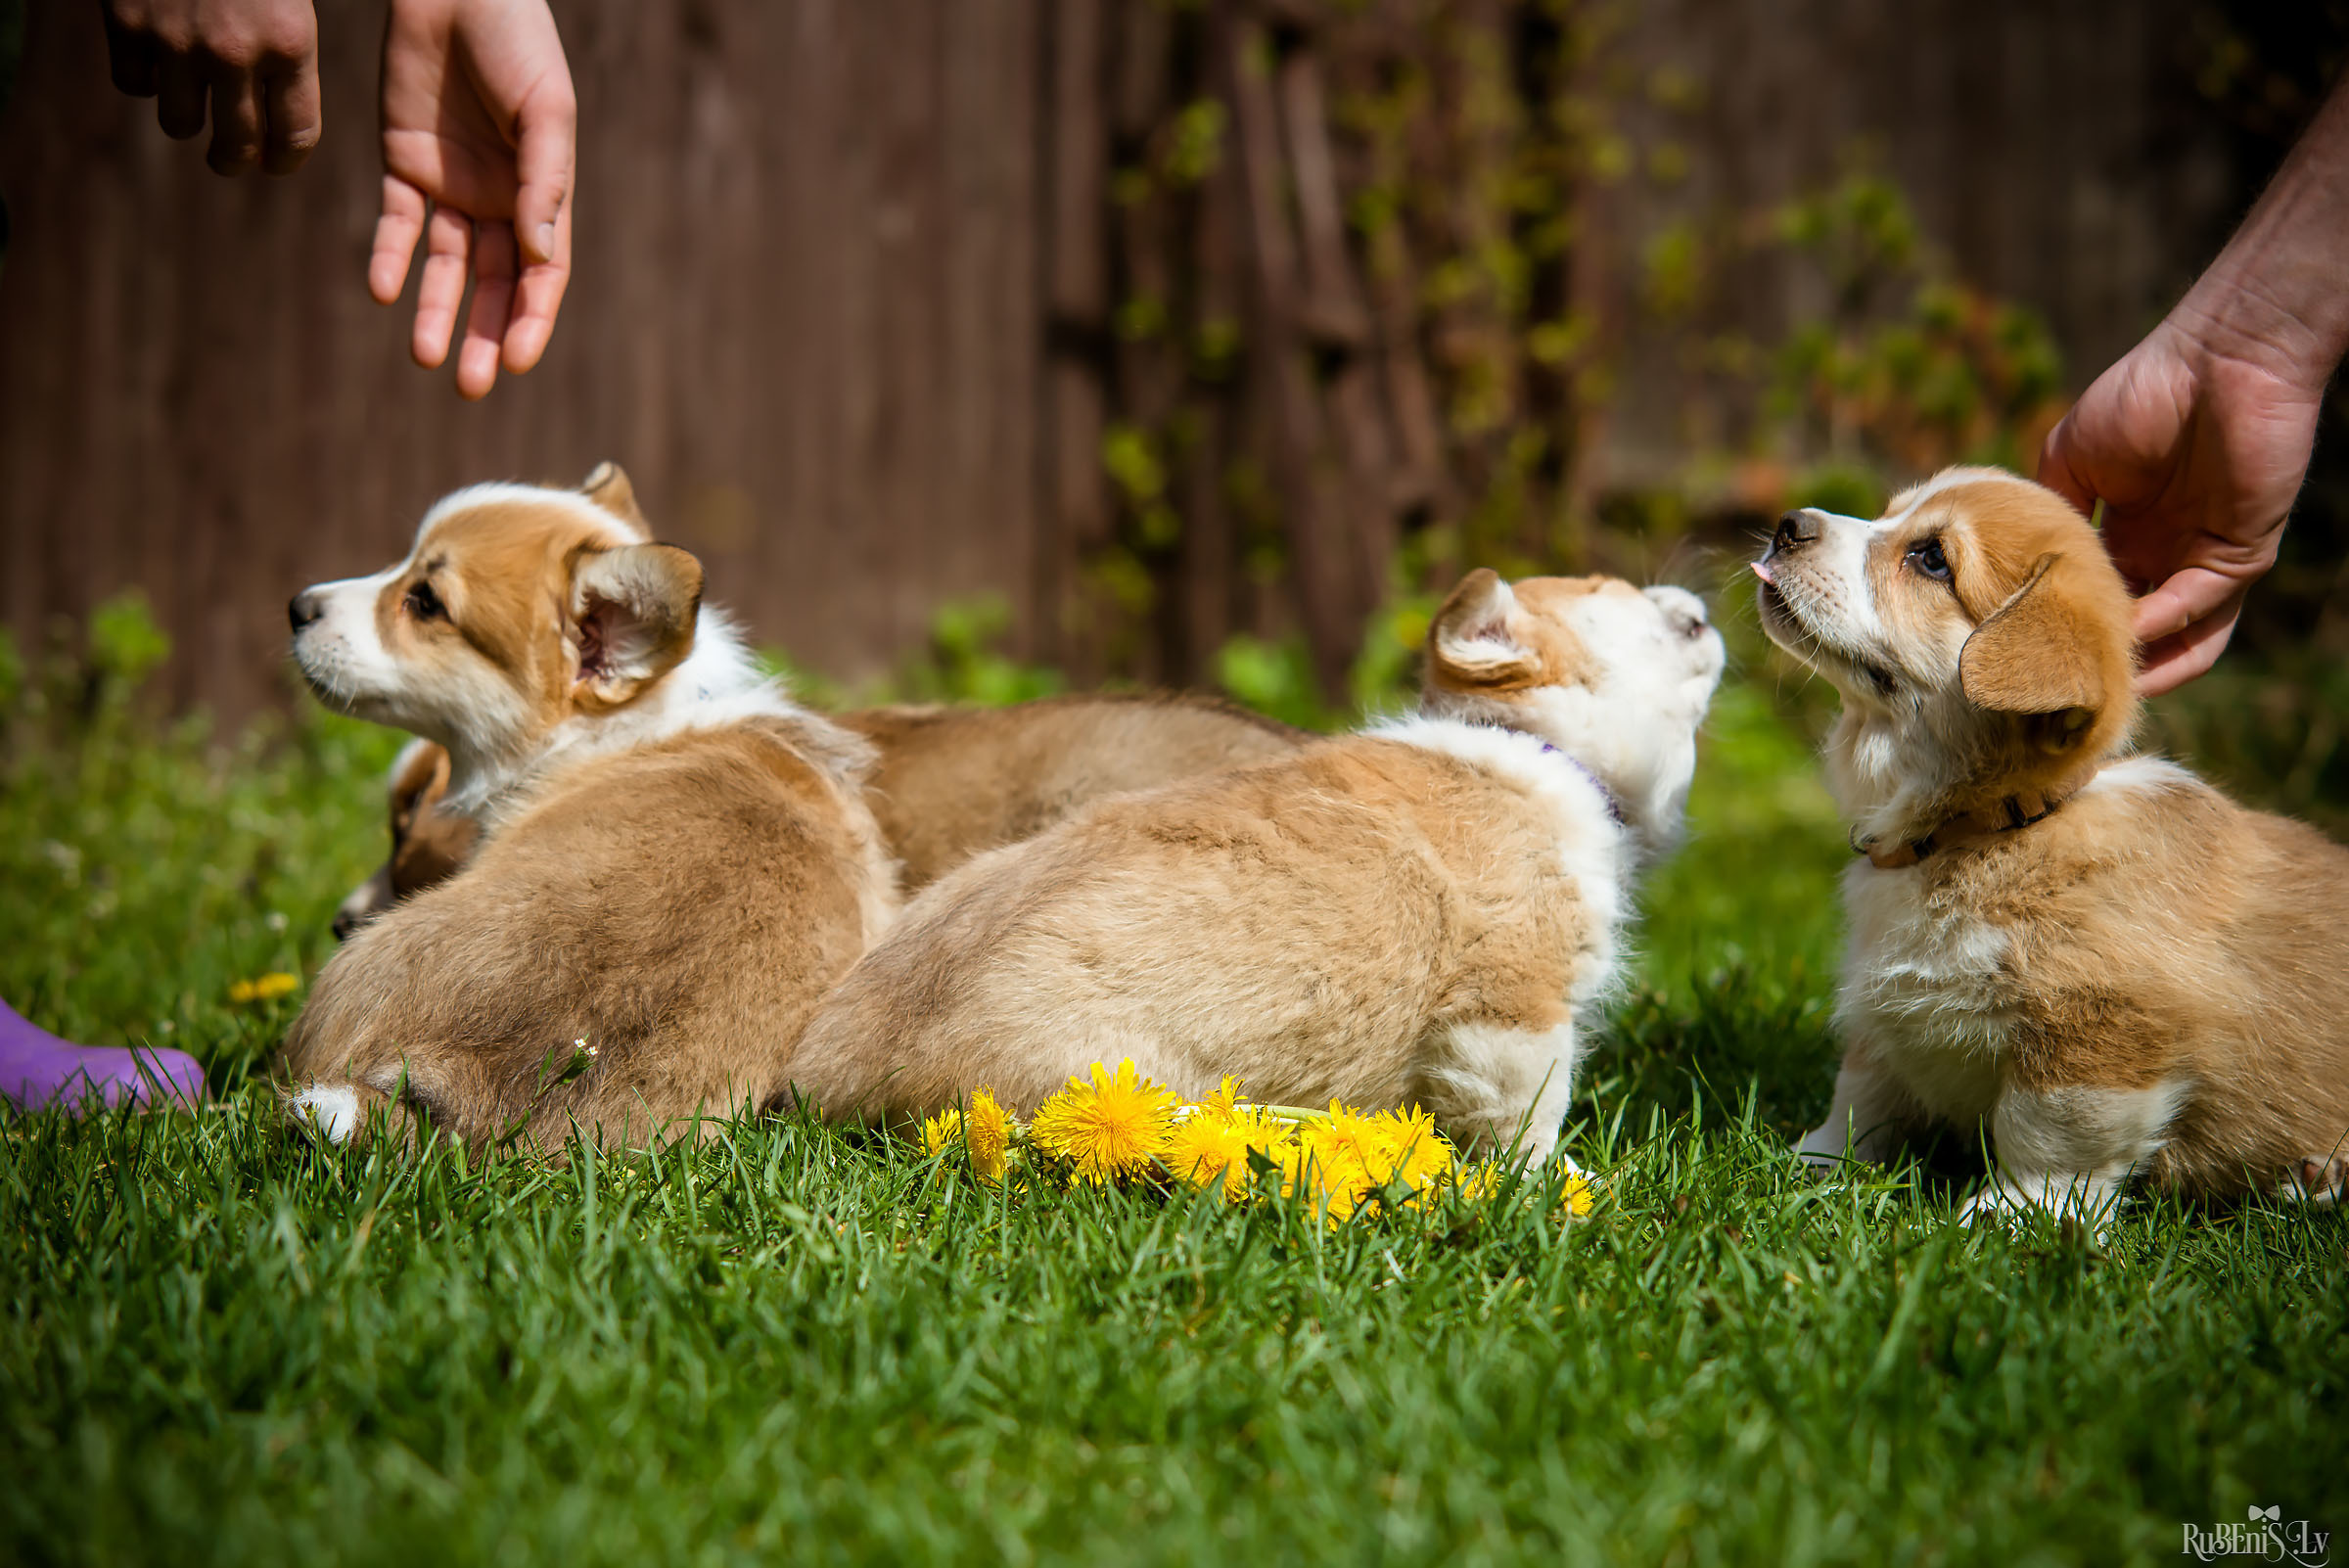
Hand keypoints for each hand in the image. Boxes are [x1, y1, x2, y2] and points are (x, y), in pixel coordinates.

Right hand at [99, 0, 321, 174]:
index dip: (285, 159)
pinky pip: (133, 84)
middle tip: (231, 156)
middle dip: (235, 158)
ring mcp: (176, 42)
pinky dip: (143, 79)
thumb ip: (289, 53)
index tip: (276, 162)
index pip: (294, 136)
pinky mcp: (127, 24)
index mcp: (291, 45)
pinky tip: (156, 61)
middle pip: (235, 146)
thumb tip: (280, 121)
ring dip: (186, 117)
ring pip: (178, 123)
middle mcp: (234, 54)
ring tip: (192, 101)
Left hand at [368, 0, 575, 400]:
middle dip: (484, 335)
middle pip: (494, 284)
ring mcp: (451, 186)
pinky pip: (396, 223)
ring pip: (445, 266)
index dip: (531, 320)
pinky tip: (383, 290)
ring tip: (426, 356)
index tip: (516, 361)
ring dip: (436, 312)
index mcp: (544, 194)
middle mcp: (500, 201)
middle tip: (471, 386)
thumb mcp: (545, 111)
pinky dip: (389, 257)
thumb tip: (540, 256)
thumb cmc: (517, 43)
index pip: (541, 275)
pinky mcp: (402, 164)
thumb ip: (543, 181)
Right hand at [2037, 316, 2324, 694]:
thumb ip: (2041, 513)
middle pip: (2133, 630)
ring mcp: (2203, 560)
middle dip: (2096, 661)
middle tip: (2050, 689)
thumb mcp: (2066, 459)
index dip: (2058, 627)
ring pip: (2176, 637)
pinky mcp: (2241, 556)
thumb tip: (2000, 566)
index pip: (2092, 600)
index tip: (2016, 654)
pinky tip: (2128, 640)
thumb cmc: (2143, 394)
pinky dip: (2166, 631)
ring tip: (2092, 688)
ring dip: (2138, 666)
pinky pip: (2203, 611)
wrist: (2221, 358)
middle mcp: (2163, 555)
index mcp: (2123, 535)